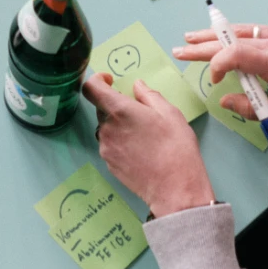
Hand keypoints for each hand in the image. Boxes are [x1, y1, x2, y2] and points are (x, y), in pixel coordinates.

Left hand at [82, 74, 213, 216]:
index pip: (90, 88)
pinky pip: (109, 145)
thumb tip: (137, 85)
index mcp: (119, 110)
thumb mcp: (170, 114)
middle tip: (139, 112)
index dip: (96, 80)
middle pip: (101, 108)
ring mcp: (105, 148)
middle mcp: (106, 128)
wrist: (175, 189)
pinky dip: (120, 141)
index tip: (109, 80)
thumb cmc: (176, 148)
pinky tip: (140, 149)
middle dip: (115, 105)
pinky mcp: (109, 164)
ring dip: (118, 124)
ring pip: (106, 128)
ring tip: (143, 134)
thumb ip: (149, 95)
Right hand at [173, 25, 267, 127]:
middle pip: (231, 39)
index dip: (216, 65)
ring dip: (214, 35)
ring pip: (241, 31)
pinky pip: (255, 31)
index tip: (213, 82)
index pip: (235, 54)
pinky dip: (234, 34)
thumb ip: (253, 109)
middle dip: (202, 45)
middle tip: (179, 49)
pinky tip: (222, 37)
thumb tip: (226, 100)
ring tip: (191, 38)